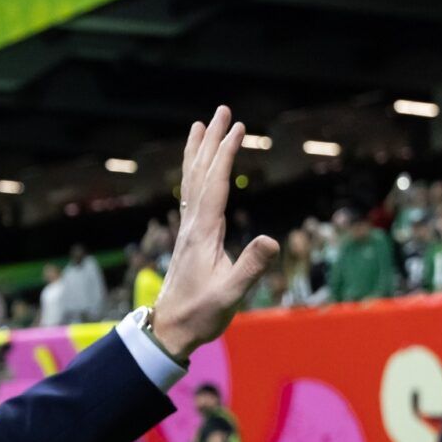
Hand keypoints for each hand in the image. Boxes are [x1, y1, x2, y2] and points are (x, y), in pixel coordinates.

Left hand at [153, 106, 281, 358]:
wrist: (171, 331)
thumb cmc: (201, 315)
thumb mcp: (231, 295)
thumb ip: (251, 268)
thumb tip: (271, 240)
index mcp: (203, 234)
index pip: (215, 184)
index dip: (225, 155)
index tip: (237, 128)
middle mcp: (192, 226)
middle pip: (200, 174)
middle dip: (212, 141)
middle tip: (221, 110)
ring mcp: (188, 231)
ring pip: (191, 182)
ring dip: (199, 152)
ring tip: (201, 126)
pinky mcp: (189, 239)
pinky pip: (191, 197)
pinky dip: (195, 175)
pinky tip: (198, 169)